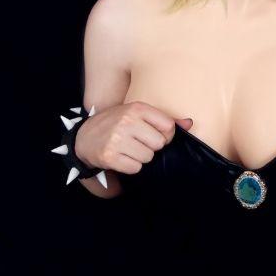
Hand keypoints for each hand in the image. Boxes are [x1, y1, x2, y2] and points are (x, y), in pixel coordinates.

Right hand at [75, 101, 192, 174]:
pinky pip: (135, 168)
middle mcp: (127, 121)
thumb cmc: (117, 123)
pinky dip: (130, 166)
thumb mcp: (138, 114)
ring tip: (128, 149)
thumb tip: (190, 123)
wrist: (85, 136)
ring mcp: (117, 139)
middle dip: (151, 147)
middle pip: (159, 143)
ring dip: (141, 157)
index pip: (168, 126)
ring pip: (148, 157)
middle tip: (138, 142)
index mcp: (137, 108)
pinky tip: (121, 157)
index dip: (165, 134)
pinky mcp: (110, 156)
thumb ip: (165, 119)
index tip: (153, 133)